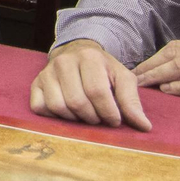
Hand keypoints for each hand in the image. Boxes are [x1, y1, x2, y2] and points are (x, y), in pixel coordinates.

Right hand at [30, 39, 151, 130]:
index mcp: (88, 57)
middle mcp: (64, 62)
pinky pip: (40, 108)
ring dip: (75, 118)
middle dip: (93, 117)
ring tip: (86, 114)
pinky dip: (55, 116)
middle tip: (100, 117)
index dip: (108, 112)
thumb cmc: (103, 69)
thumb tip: (144, 127)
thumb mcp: (122, 78)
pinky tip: (68, 112)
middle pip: (77, 102)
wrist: (77, 53)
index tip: (115, 119)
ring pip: (58, 107)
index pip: (97, 92)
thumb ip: (132, 101)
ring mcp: (46, 73)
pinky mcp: (35, 84)